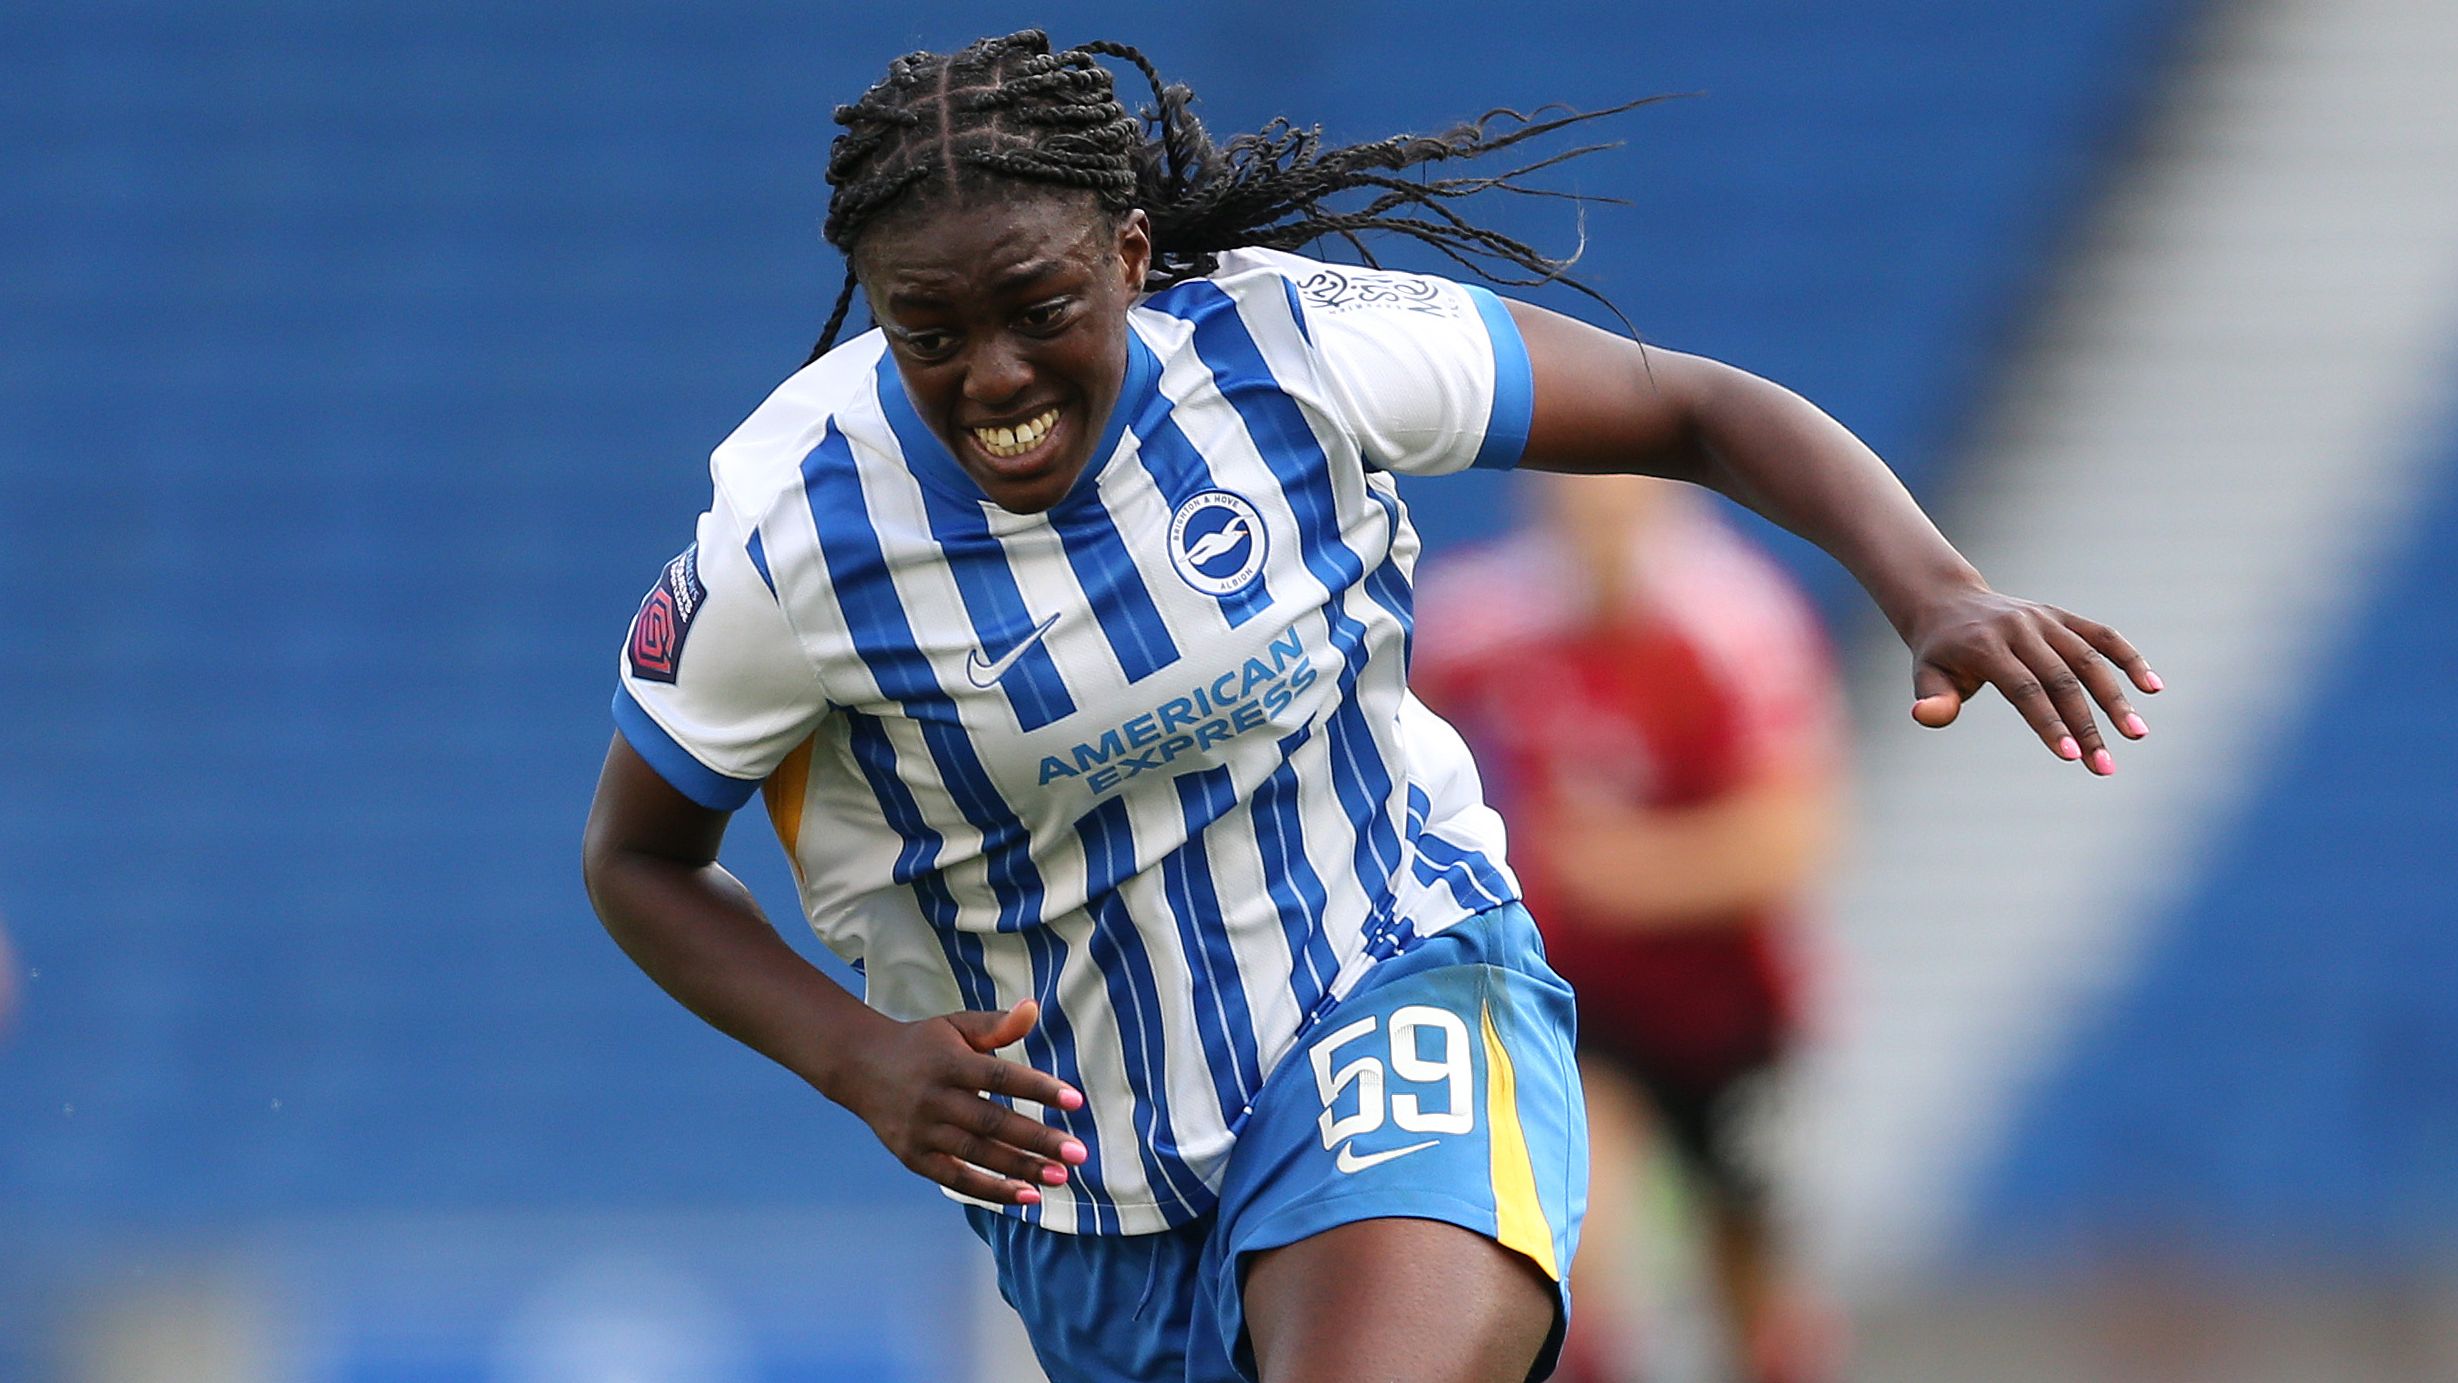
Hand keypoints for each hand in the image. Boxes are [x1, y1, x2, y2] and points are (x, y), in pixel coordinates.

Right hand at [833, 999, 1088, 1205]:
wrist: (860, 1066)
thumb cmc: (923, 1044)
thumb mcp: (956, 1025)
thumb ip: (997, 1024)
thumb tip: (1034, 1009)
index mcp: (950, 1062)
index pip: (1002, 1077)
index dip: (1039, 1089)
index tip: (1075, 1101)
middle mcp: (935, 1098)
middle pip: (993, 1122)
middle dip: (1038, 1140)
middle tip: (1078, 1153)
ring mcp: (922, 1130)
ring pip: (978, 1154)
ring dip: (1021, 1168)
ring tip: (1061, 1176)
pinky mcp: (913, 1156)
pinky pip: (956, 1179)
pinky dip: (991, 1189)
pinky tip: (1026, 1196)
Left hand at [1904, 587, 2160, 774]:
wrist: (1949, 604)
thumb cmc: (1939, 653)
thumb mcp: (1926, 674)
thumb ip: (1932, 698)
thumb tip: (1925, 717)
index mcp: (1986, 646)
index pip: (2024, 689)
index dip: (2049, 723)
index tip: (2072, 757)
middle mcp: (2020, 629)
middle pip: (2062, 680)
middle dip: (2086, 725)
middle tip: (2105, 767)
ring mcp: (2045, 620)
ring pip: (2090, 659)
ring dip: (2116, 698)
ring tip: (2137, 735)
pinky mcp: (2062, 617)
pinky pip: (2102, 635)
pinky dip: (2130, 658)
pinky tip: (2153, 688)